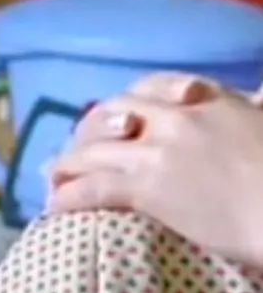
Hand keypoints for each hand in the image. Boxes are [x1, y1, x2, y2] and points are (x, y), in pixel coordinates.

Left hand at [48, 73, 262, 265]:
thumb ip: (255, 102)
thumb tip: (258, 93)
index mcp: (205, 98)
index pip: (152, 87)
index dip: (127, 102)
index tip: (117, 115)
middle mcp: (173, 117)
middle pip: (112, 113)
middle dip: (89, 130)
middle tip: (76, 147)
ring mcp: (156, 151)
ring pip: (95, 149)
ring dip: (68, 163)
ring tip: (51, 176)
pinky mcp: (147, 188)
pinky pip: (95, 187)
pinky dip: (70, 195)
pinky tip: (54, 205)